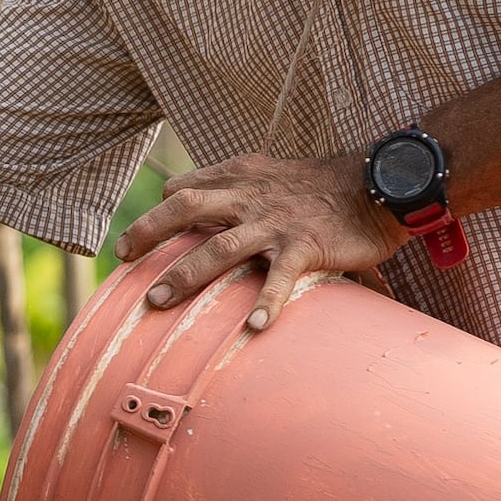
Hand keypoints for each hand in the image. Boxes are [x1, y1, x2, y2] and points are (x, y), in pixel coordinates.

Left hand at [112, 150, 404, 331]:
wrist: (377, 182)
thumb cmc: (322, 185)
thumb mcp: (271, 173)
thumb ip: (238, 187)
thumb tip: (203, 205)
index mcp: (241, 176)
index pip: (186, 188)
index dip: (159, 209)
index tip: (137, 238)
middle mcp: (250, 197)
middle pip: (186, 208)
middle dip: (149, 233)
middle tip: (123, 258)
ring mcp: (275, 222)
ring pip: (220, 247)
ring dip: (185, 275)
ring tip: (158, 302)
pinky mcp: (305, 246)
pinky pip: (280, 277)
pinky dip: (267, 301)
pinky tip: (255, 328)